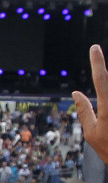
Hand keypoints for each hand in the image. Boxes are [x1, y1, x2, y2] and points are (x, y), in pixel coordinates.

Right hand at [73, 45, 107, 162]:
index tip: (94, 48)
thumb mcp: (92, 134)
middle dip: (104, 79)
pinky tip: (105, 118)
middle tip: (103, 112)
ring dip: (105, 109)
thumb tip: (77, 93)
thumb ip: (84, 111)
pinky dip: (106, 110)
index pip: (101, 78)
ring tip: (105, 122)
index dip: (97, 62)